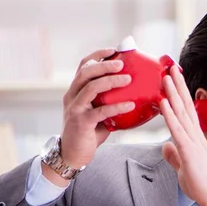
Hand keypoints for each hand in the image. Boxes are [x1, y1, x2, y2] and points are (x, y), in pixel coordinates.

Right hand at [60, 48, 134, 167]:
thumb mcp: (96, 113)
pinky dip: (117, 106)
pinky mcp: (81, 123)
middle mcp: (72, 96)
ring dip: (111, 81)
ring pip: (91, 88)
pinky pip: (100, 111)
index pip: (83, 66)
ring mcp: (75, 109)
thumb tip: (134, 95)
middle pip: (86, 72)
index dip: (97, 55)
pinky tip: (130, 105)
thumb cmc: (88, 133)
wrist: (72, 155)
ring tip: (128, 79)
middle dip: (104, 64)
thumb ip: (107, 102)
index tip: (113, 50)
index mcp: (75, 91)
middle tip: (122, 63)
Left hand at [160, 66, 206, 205]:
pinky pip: (178, 131)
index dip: (179, 95)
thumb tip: (165, 147)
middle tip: (169, 68)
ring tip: (165, 77)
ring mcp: (193, 142)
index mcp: (194, 138)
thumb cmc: (202, 183)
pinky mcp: (190, 152)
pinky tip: (163, 103)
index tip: (173, 79)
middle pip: (185, 106)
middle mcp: (195, 136)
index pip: (186, 112)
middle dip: (177, 86)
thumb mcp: (183, 166)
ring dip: (173, 94)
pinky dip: (170, 116)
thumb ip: (174, 155)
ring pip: (181, 113)